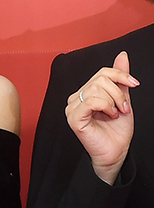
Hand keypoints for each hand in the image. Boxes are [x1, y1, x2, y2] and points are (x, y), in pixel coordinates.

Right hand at [65, 51, 136, 184]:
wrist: (116, 152)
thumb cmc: (117, 131)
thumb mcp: (123, 98)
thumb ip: (120, 78)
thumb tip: (122, 56)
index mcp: (86, 93)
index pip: (102, 72)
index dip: (120, 75)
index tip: (135, 83)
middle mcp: (76, 98)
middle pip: (100, 79)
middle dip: (118, 92)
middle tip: (124, 107)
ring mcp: (73, 108)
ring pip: (96, 89)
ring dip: (114, 101)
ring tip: (117, 113)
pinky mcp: (74, 118)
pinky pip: (91, 101)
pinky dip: (105, 106)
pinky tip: (110, 115)